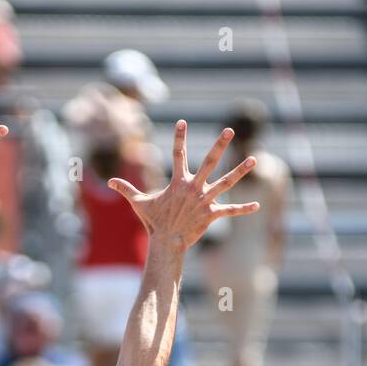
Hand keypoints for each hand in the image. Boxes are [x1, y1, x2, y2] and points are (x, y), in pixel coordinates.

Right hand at [110, 121, 259, 253]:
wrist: (166, 243)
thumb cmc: (153, 222)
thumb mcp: (139, 203)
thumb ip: (127, 189)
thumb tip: (108, 182)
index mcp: (178, 182)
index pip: (178, 154)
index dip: (179, 137)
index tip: (182, 122)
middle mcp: (193, 187)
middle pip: (209, 161)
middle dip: (220, 145)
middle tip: (229, 130)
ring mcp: (204, 200)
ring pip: (226, 182)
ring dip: (241, 171)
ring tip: (254, 159)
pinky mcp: (211, 214)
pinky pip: (230, 211)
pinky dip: (243, 209)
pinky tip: (258, 205)